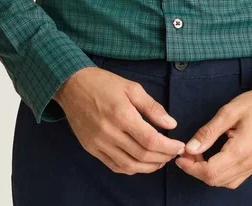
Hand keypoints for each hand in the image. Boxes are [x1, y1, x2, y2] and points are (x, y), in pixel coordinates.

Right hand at [54, 67, 185, 173]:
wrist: (71, 85)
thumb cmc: (103, 83)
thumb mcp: (131, 87)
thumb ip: (152, 107)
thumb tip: (171, 124)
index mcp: (121, 114)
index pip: (150, 140)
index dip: (168, 147)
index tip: (180, 146)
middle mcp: (110, 132)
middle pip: (141, 155)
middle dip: (162, 157)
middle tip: (173, 153)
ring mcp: (99, 143)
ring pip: (129, 165)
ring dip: (149, 167)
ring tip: (161, 160)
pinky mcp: (91, 149)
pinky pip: (114, 166)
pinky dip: (131, 168)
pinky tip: (141, 163)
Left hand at [174, 86, 251, 189]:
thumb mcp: (228, 112)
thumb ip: (208, 132)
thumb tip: (190, 148)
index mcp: (241, 150)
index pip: (210, 172)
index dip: (191, 167)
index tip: (180, 155)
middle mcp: (249, 164)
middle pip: (216, 180)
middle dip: (196, 170)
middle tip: (188, 152)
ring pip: (225, 182)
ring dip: (208, 173)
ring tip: (199, 153)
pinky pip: (234, 179)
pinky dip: (220, 174)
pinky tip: (214, 158)